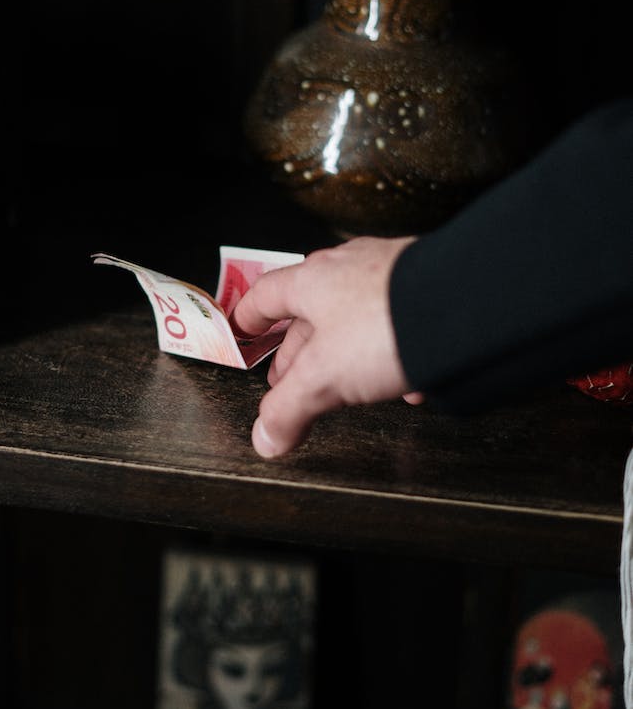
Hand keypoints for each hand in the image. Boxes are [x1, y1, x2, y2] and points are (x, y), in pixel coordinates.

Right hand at [231, 237, 421, 457]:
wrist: (467, 306)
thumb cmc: (384, 326)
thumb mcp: (324, 378)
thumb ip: (288, 409)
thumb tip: (265, 439)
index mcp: (312, 280)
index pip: (266, 295)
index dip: (249, 318)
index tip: (241, 332)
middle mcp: (350, 269)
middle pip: (310, 311)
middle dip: (298, 351)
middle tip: (289, 382)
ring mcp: (392, 275)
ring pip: (356, 316)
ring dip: (345, 354)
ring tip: (345, 389)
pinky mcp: (429, 290)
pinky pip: (399, 323)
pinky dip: (392, 355)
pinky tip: (406, 386)